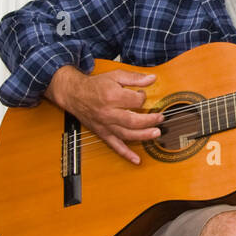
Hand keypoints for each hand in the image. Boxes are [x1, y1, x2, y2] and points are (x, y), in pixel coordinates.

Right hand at [47, 66, 163, 164]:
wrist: (74, 94)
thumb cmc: (95, 85)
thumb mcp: (115, 75)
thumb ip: (134, 78)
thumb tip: (152, 79)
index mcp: (112, 96)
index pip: (136, 101)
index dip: (143, 97)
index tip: (143, 95)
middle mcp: (108, 112)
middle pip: (133, 120)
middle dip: (150, 120)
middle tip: (160, 118)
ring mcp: (105, 125)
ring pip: (127, 134)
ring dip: (143, 136)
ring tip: (156, 134)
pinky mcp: (102, 133)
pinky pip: (115, 145)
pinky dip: (126, 154)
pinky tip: (136, 160)